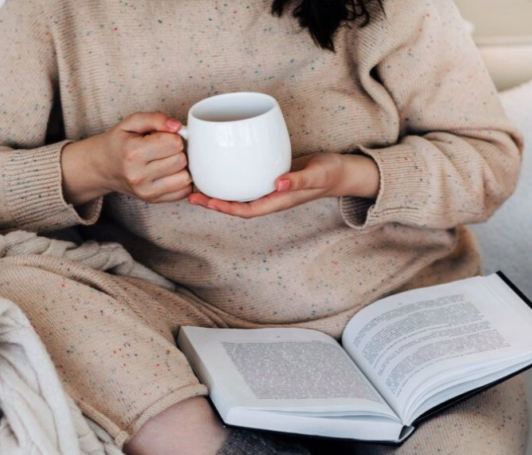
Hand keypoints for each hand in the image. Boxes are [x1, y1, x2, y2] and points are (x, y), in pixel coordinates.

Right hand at [62, 112, 190, 205]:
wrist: (102, 167)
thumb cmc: (119, 142)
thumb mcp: (131, 123)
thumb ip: (155, 118)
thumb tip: (177, 125)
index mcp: (133, 153)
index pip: (174, 143)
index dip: (173, 137)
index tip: (164, 137)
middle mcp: (139, 175)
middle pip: (181, 160)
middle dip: (178, 152)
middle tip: (166, 149)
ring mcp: (146, 191)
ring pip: (185, 178)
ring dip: (181, 168)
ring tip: (167, 161)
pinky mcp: (153, 200)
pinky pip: (183, 192)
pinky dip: (181, 181)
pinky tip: (170, 173)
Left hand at [187, 152, 379, 217]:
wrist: (341, 171)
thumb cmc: (331, 174)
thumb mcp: (317, 175)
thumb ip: (299, 179)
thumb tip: (278, 183)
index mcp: (278, 201)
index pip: (246, 210)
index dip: (225, 208)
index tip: (205, 202)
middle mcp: (270, 197)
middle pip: (236, 205)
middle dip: (213, 202)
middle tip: (190, 193)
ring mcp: (270, 188)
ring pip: (239, 194)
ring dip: (219, 192)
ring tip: (198, 183)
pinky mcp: (270, 176)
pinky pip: (246, 181)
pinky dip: (231, 178)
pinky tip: (221, 167)